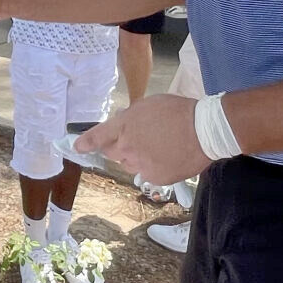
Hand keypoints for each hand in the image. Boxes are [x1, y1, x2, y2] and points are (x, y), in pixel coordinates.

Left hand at [75, 94, 211, 185]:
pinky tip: (169, 157)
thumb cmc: (180, 112)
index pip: (98, 136)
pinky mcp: (154, 178)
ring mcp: (140, 165)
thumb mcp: (150, 105)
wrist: (205, 131)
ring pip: (130, 165)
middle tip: (140, 139)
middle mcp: (127, 147)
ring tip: (160, 147)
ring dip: (137, 158)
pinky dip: (154, 167)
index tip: (77, 147)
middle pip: (113, 153)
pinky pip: (147, 174)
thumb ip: (131, 117)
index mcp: (125, 126)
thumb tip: (123, 124)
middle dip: (120, 147)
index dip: (86, 142)